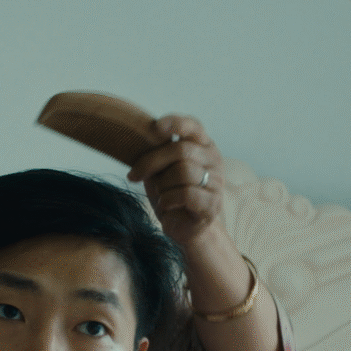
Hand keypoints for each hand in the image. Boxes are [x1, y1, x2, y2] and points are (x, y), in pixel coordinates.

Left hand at [129, 113, 227, 250]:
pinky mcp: (213, 204)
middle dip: (152, 162)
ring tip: (160, 195)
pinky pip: (186, 194)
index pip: (194, 126)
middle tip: (133, 175)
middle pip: (182, 150)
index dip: (176, 123)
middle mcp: (214, 160)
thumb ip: (158, 152)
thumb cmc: (171, 194)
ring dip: (162, 185)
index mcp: (203, 146)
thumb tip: (137, 137)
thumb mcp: (161, 169)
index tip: (156, 127)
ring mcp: (217, 182)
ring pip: (184, 172)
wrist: (185, 227)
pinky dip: (168, 200)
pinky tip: (166, 205)